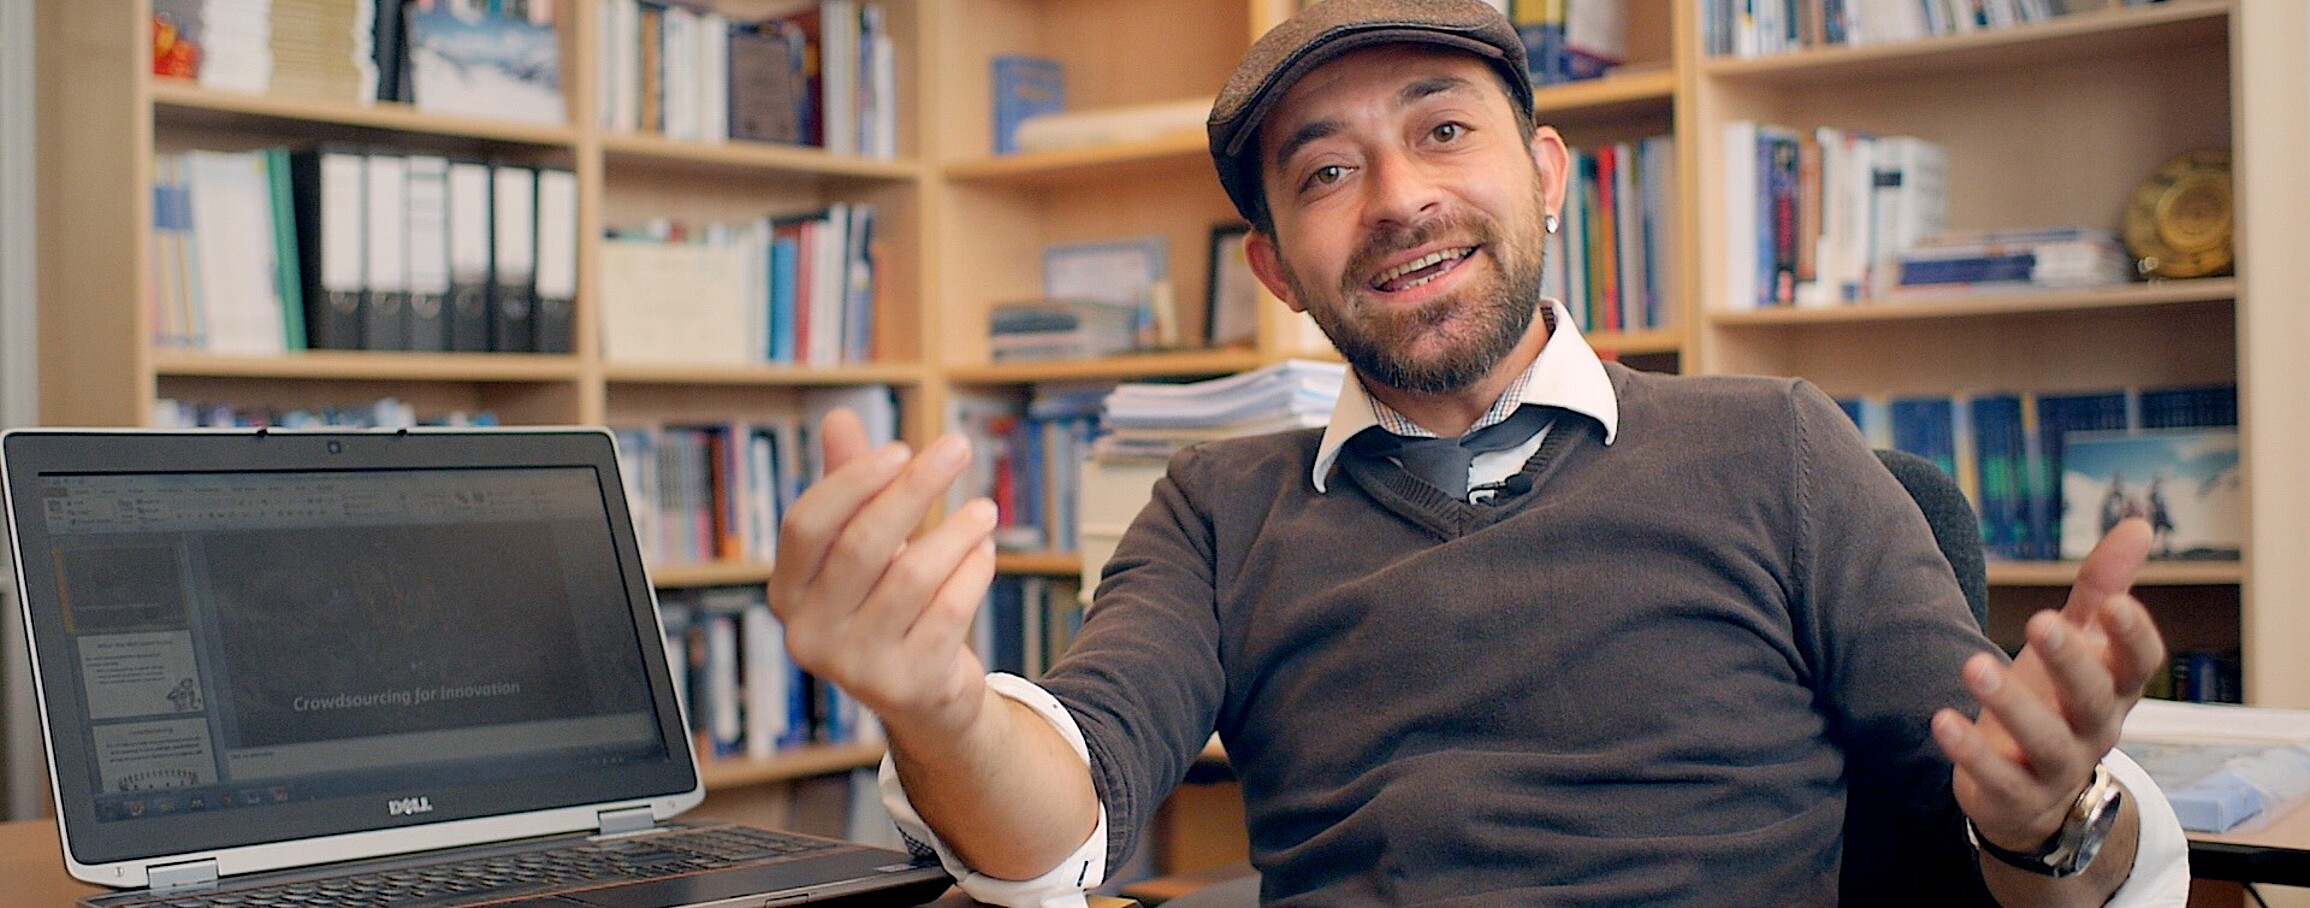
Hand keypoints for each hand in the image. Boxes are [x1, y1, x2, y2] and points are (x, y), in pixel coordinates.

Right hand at [767, 408, 999, 739]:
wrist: (926, 697)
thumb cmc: (888, 604)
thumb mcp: (864, 547)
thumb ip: (850, 487)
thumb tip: (840, 417)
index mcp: (787, 593)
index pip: (806, 525)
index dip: (853, 481)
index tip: (901, 448)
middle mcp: (809, 634)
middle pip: (862, 544)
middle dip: (915, 488)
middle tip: (958, 449)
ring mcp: (855, 667)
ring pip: (912, 577)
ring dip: (956, 532)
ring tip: (984, 511)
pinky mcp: (906, 686)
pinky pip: (948, 612)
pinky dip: (972, 574)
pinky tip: (985, 552)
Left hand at [1932, 517, 2166, 852]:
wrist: (2030, 793)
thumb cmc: (2056, 700)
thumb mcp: (2077, 643)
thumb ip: (2100, 588)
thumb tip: (2138, 524)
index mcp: (2114, 689)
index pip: (2141, 664)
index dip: (2133, 635)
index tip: (2114, 603)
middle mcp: (2094, 731)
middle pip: (2094, 700)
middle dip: (2070, 662)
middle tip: (2040, 619)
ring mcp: (2058, 769)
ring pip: (2046, 742)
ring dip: (2011, 705)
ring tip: (1973, 665)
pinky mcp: (2015, 796)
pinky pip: (1998, 779)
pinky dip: (1971, 753)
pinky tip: (1942, 721)